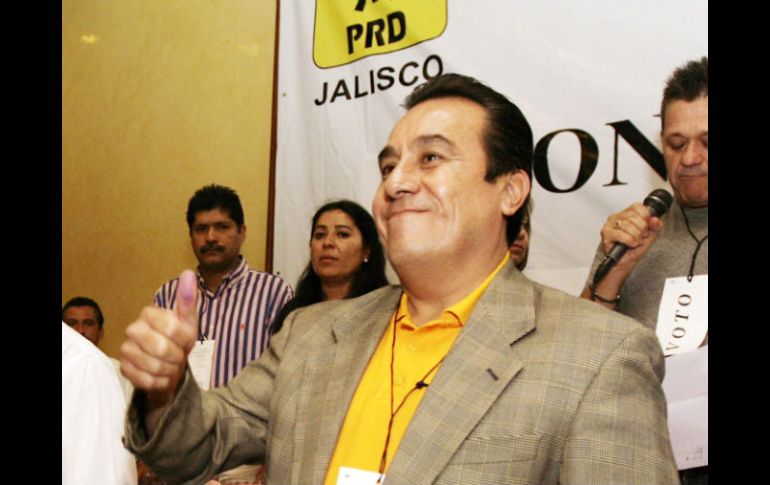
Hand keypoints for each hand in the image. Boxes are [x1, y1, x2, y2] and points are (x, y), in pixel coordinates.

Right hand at [120, 270, 198, 409]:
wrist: (168, 365)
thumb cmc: (179, 340)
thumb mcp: (189, 321)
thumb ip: (188, 299)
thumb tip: (188, 273)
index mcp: (149, 313)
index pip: (172, 328)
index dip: (185, 340)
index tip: (187, 341)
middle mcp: (133, 329)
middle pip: (162, 348)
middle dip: (177, 357)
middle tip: (179, 356)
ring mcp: (126, 349)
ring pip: (154, 366)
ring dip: (170, 370)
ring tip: (171, 365)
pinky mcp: (123, 368)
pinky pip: (145, 380)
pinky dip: (160, 382)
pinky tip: (161, 375)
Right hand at [600, 202, 663, 272]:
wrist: (624, 262)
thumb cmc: (633, 248)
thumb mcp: (650, 236)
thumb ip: (656, 226)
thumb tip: (655, 220)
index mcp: (627, 214)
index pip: (637, 206)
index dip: (646, 216)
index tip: (647, 226)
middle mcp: (617, 217)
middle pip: (633, 216)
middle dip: (642, 229)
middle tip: (641, 236)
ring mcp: (610, 224)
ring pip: (628, 225)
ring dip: (636, 236)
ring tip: (635, 242)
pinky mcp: (606, 233)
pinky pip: (621, 234)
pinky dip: (629, 241)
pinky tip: (630, 244)